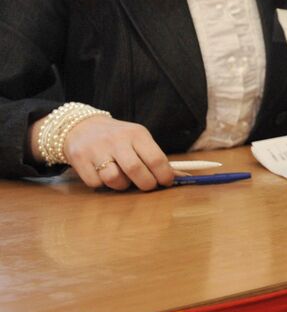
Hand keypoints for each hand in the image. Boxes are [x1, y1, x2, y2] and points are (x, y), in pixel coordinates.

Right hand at [34, 114, 175, 190]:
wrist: (80, 126)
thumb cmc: (118, 138)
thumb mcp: (138, 140)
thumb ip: (156, 158)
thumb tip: (182, 177)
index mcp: (136, 134)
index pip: (156, 159)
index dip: (165, 176)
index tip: (166, 182)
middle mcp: (116, 140)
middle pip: (136, 171)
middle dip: (146, 184)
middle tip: (148, 185)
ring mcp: (96, 149)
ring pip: (114, 179)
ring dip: (121, 185)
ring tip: (122, 178)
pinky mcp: (79, 159)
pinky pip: (96, 183)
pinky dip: (102, 184)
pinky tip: (102, 174)